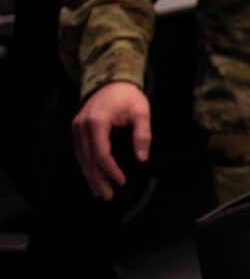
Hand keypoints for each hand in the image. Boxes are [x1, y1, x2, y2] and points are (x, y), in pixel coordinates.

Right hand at [70, 81, 151, 200]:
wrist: (112, 81)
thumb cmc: (128, 97)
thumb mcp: (141, 113)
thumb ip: (142, 135)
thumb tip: (142, 158)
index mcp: (97, 121)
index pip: (101, 152)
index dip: (110, 170)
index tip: (121, 182)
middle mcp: (82, 125)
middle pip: (88, 158)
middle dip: (98, 179)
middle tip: (108, 196)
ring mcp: (77, 127)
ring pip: (81, 157)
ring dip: (90, 176)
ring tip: (100, 193)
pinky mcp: (77, 129)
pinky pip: (80, 152)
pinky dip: (86, 166)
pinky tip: (92, 178)